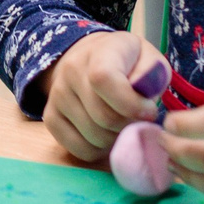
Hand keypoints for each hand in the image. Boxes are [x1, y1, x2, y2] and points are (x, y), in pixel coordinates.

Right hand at [41, 29, 168, 162]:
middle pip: (103, 116)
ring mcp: (57, 95)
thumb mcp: (148, 57)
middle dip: (129, 126)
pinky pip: (78, 149)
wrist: (88, 58)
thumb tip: (143, 102)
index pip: (103, 79)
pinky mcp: (51, 117)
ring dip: (115, 139)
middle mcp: (71, 71)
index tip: (149, 110)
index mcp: (99, 52)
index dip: (130, 103)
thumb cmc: (127, 62)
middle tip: (138, 121)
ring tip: (122, 126)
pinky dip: (98, 150)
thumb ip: (152, 75)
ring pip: (93, 137)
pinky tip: (106, 134)